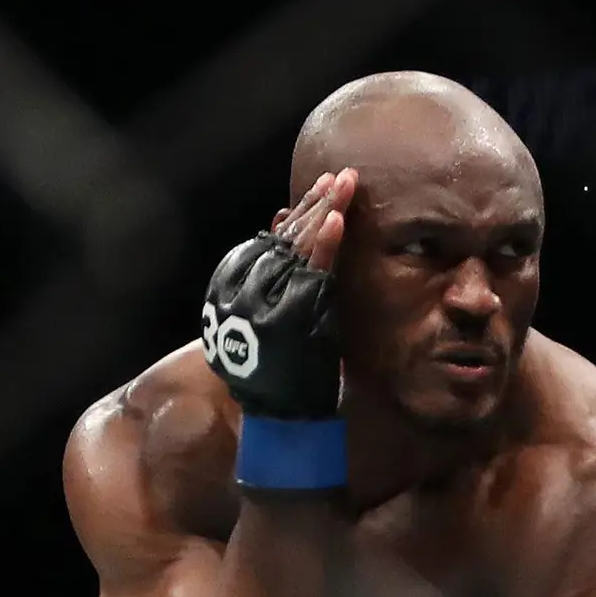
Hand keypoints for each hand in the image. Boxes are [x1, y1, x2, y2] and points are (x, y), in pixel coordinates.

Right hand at [202, 170, 354, 475]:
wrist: (278, 419)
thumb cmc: (285, 372)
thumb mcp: (283, 319)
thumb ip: (286, 280)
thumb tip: (285, 226)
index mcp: (250, 287)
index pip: (280, 240)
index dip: (304, 213)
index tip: (326, 188)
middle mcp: (254, 290)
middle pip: (290, 237)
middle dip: (318, 204)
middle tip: (344, 177)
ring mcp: (271, 302)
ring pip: (299, 248)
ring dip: (324, 214)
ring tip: (346, 186)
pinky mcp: (291, 318)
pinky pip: (310, 275)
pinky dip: (324, 246)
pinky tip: (339, 221)